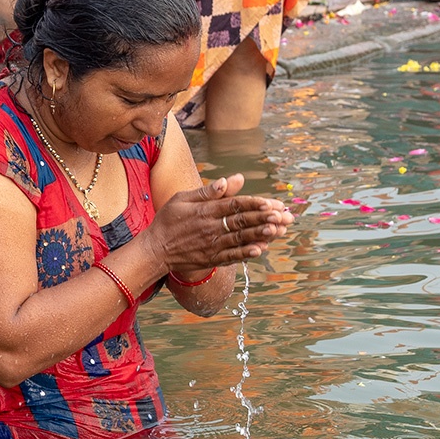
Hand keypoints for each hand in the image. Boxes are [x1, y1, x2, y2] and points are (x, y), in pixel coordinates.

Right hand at [146, 174, 291, 275]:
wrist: (155, 249)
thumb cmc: (168, 220)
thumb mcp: (182, 198)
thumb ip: (207, 191)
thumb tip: (228, 180)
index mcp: (205, 210)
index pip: (235, 205)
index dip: (255, 203)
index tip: (271, 202)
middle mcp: (210, 227)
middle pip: (242, 221)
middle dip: (265, 218)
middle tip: (284, 216)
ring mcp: (212, 244)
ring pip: (240, 239)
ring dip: (261, 234)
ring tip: (279, 230)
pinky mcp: (212, 258)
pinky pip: (232, 256)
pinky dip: (246, 253)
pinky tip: (260, 250)